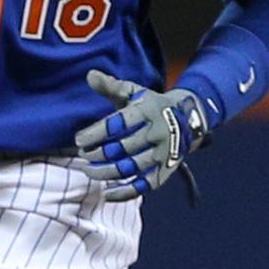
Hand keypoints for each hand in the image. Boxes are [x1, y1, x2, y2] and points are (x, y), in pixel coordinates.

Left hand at [77, 71, 211, 201]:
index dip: (95, 133)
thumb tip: (89, 75)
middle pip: (122, 148)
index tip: (78, 140)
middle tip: (82, 155)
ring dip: (106, 172)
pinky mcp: (166, 170)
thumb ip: (111, 86)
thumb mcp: (135, 92)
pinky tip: (106, 193)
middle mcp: (158, 132)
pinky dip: (125, 192)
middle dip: (98, 154)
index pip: (118, 123)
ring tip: (88, 171)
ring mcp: (164, 153)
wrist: (190, 118)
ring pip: (131, 168)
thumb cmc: (152, 104)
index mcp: (148, 110)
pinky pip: (145, 186)